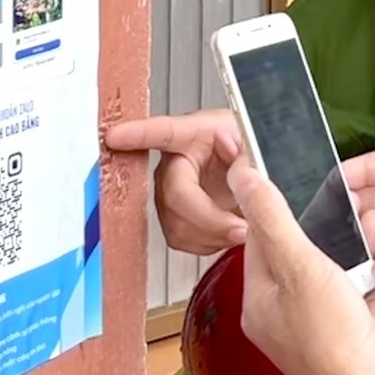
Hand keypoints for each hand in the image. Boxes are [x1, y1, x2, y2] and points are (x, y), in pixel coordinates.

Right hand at [103, 109, 247, 253]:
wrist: (255, 184)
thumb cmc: (252, 157)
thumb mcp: (258, 149)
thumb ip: (250, 158)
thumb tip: (240, 170)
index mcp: (198, 134)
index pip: (164, 131)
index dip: (138, 134)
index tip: (116, 136)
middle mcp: (177, 161)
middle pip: (175, 194)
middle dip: (209, 218)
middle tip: (242, 228)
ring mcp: (171, 189)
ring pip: (174, 222)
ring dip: (210, 234)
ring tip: (239, 230)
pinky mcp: (174, 216)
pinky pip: (178, 238)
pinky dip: (205, 243)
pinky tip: (223, 234)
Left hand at [228, 158, 374, 374]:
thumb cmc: (332, 337)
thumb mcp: (298, 266)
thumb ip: (271, 218)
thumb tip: (240, 174)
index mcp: (258, 302)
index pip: (257, 241)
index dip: (274, 205)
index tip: (292, 174)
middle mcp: (284, 315)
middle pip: (297, 252)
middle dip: (321, 219)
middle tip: (343, 191)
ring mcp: (320, 324)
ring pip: (331, 268)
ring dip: (350, 238)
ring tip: (372, 212)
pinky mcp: (354, 329)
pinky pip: (357, 286)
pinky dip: (371, 264)